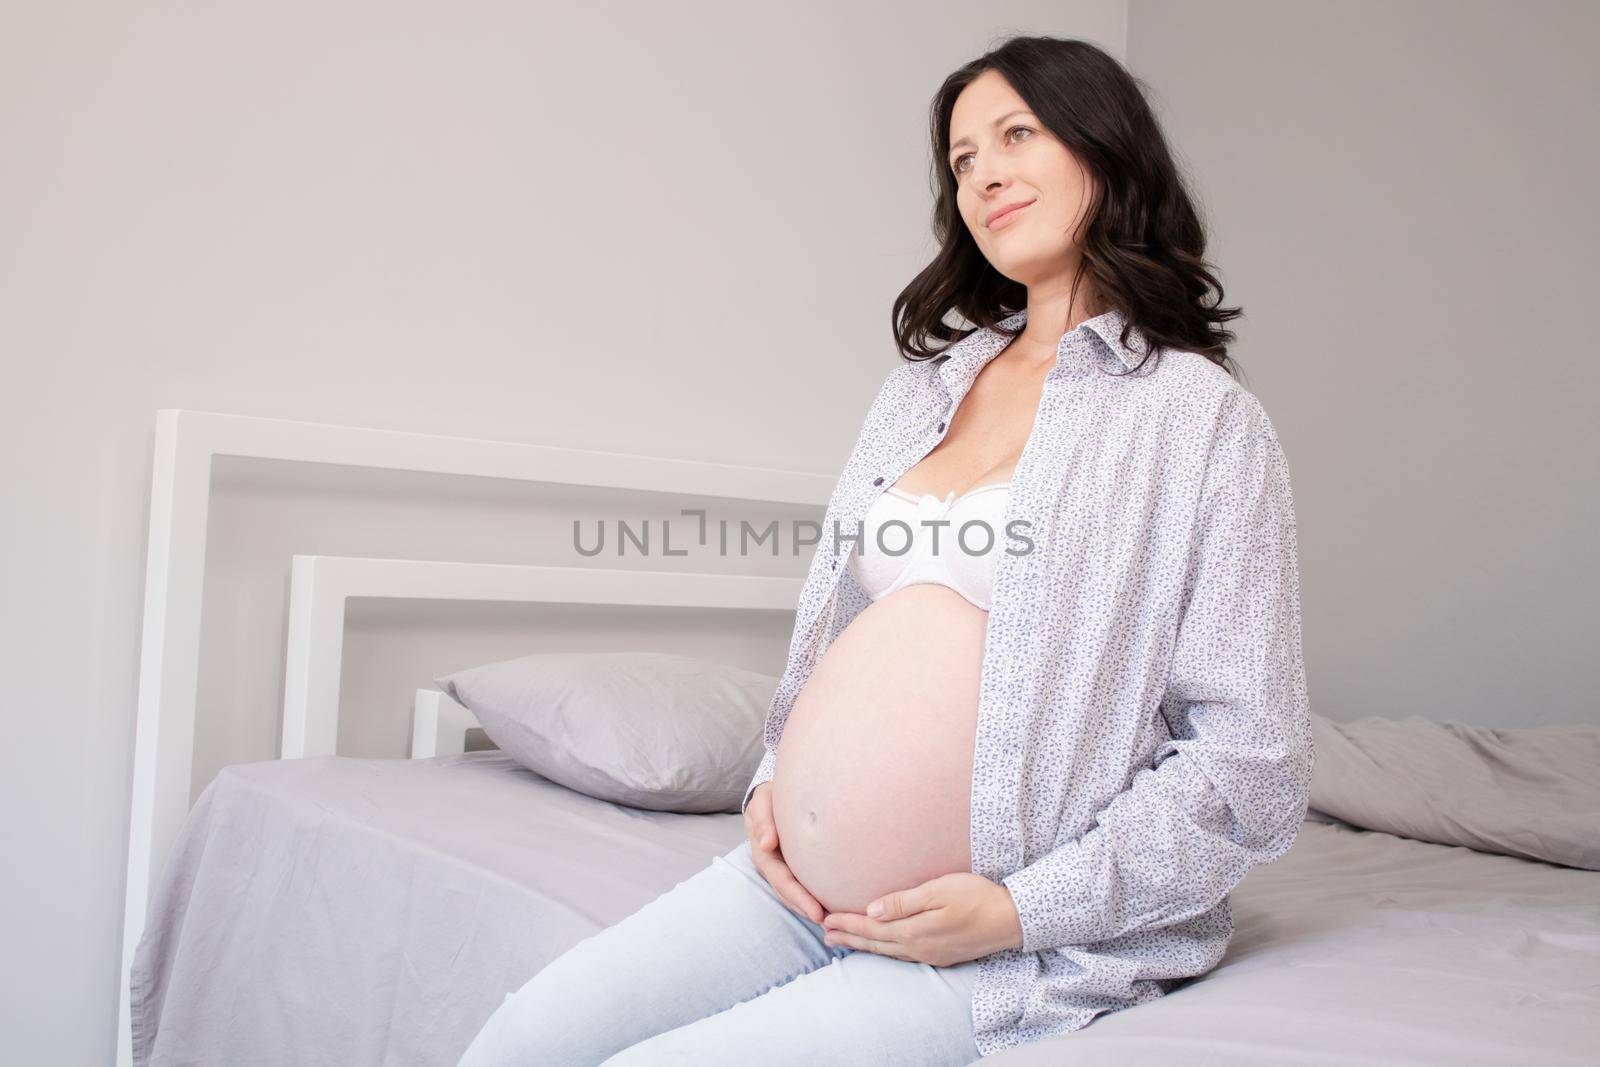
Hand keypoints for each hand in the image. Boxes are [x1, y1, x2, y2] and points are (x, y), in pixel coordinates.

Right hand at [744, 783, 824, 924]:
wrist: (773, 795)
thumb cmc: (769, 798)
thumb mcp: (762, 803)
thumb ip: (763, 821)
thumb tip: (766, 844)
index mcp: (765, 855)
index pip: (782, 881)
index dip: (798, 898)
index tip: (816, 912)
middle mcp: (773, 866)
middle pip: (791, 894)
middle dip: (808, 910)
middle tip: (830, 923)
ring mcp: (783, 867)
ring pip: (797, 893)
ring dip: (812, 908)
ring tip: (834, 922)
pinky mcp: (795, 865)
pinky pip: (805, 883)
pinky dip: (816, 896)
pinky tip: (834, 905)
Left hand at [820, 872, 1023, 966]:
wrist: (1011, 920)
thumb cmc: (976, 897)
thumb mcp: (938, 890)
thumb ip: (903, 902)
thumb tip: (871, 911)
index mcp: (914, 931)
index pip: (872, 929)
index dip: (848, 924)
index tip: (826, 919)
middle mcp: (919, 948)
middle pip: (876, 944)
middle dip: (849, 938)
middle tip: (825, 935)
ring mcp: (931, 954)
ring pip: (888, 952)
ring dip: (864, 946)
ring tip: (844, 942)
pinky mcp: (942, 955)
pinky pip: (903, 955)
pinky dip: (885, 950)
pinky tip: (883, 947)